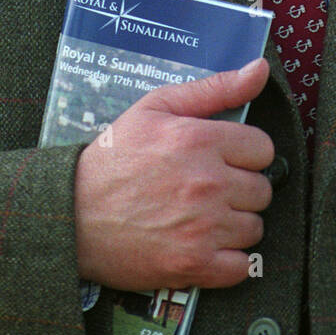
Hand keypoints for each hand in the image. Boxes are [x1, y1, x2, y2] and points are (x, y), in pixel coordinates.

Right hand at [73, 57, 273, 291]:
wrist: (72, 213)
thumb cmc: (113, 158)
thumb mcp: (157, 106)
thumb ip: (215, 88)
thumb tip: (259, 69)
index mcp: (200, 140)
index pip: (263, 149)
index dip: (245, 154)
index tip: (226, 160)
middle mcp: (208, 183)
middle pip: (262, 189)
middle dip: (240, 188)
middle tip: (210, 189)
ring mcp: (203, 227)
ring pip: (254, 227)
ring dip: (235, 224)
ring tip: (204, 216)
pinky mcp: (194, 265)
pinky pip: (241, 266)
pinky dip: (228, 260)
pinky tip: (205, 245)